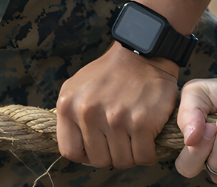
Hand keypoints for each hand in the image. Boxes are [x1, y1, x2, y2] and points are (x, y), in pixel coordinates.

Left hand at [56, 42, 178, 167]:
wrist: (142, 56)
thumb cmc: (109, 75)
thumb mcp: (77, 89)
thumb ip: (70, 117)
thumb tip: (76, 152)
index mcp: (67, 104)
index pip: (70, 151)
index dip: (85, 155)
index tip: (97, 147)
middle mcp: (87, 112)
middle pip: (98, 160)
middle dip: (111, 154)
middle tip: (120, 139)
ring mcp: (114, 118)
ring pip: (122, 161)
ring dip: (130, 154)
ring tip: (133, 135)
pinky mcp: (141, 122)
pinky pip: (143, 157)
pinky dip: (148, 153)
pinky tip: (147, 137)